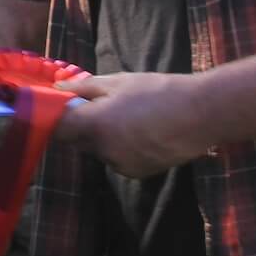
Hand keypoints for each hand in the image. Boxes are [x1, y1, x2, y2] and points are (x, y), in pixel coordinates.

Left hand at [53, 71, 213, 178]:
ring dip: (102, 137)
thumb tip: (58, 89)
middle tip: (98, 105)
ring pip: (98, 150)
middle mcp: (103, 151)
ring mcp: (120, 165)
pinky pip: (117, 159)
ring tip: (129, 117)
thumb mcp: (118, 82)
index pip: (58, 128)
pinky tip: (142, 132)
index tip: (59, 107)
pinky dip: (120, 148)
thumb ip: (84, 88)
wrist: (201, 114)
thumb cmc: (158, 91)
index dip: (54, 117)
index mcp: (95, 125)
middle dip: (81, 126)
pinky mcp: (136, 173)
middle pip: (77, 141)